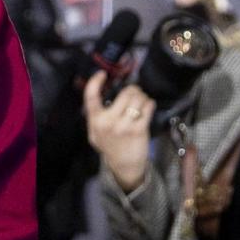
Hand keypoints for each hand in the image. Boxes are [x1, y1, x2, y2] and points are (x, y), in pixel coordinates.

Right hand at [83, 72, 152, 191]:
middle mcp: (108, 121)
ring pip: (138, 99)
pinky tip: (147, 107)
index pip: (90, 97)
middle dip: (133, 90)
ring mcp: (124, 126)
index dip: (95, 82)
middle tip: (134, 93)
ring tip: (141, 101)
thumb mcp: (95, 132)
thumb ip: (97, 116)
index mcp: (95, 120)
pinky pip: (147, 108)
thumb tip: (101, 92)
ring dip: (142, 96)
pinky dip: (149, 104)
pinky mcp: (139, 129)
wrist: (123, 165)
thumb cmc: (110, 146)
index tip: (102, 74)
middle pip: (124, 94)